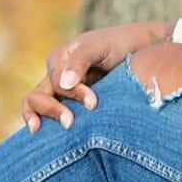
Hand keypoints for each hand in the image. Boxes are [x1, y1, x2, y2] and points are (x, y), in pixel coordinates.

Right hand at [21, 21, 174, 133]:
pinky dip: (46, 126)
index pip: (55, 83)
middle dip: (52, 110)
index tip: (93, 103)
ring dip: (43, 119)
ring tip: (52, 131)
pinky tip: (43, 137)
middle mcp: (57, 76)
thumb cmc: (122, 45)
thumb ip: (80, 60)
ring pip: (37, 108)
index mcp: (61, 59)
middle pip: (38, 98)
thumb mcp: (101, 46)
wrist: (144, 51)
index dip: (73, 94)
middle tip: (70, 123)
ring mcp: (62, 93)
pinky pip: (49, 118)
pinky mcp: (71, 106)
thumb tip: (64, 84)